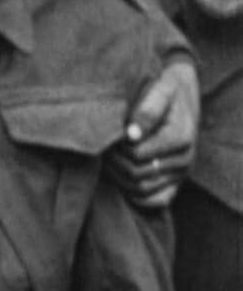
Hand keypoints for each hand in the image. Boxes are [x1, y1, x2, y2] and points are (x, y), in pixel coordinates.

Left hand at [107, 59, 198, 207]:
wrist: (179, 96)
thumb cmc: (164, 90)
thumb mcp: (159, 89)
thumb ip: (147, 109)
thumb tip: (132, 134)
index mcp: (181, 137)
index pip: (136, 155)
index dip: (116, 147)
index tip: (110, 135)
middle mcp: (185, 159)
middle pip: (136, 174)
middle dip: (114, 161)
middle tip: (105, 146)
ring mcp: (180, 173)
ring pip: (140, 189)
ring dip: (118, 176)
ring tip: (110, 157)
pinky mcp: (174, 183)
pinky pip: (154, 201)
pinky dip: (134, 194)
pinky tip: (121, 176)